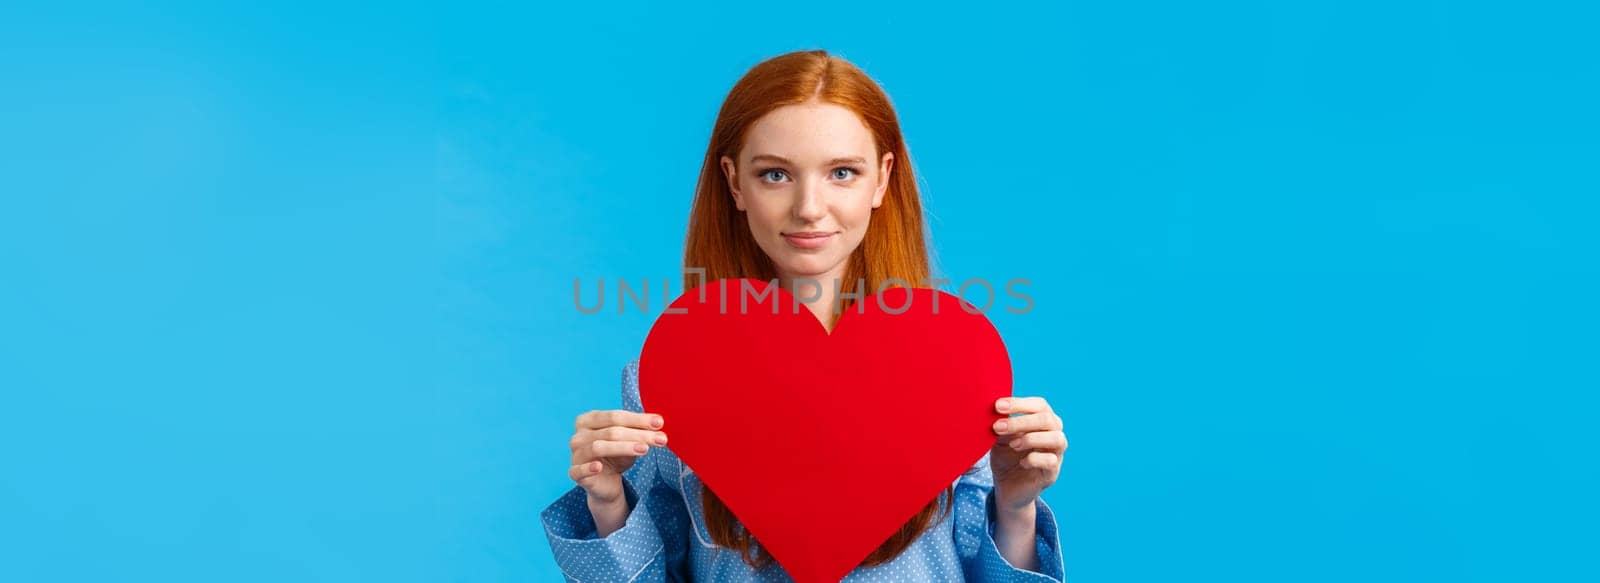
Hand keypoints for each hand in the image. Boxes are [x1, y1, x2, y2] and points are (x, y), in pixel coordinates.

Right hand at [568, 409, 667, 505]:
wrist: (607, 483)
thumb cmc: (616, 456)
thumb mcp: (630, 441)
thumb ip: (639, 430)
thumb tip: (658, 422)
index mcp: (588, 420)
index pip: (615, 416)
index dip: (638, 419)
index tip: (659, 423)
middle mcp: (579, 436)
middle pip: (610, 431)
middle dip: (638, 434)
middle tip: (661, 439)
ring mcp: (575, 454)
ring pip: (599, 447)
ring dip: (624, 447)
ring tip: (645, 449)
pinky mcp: (574, 473)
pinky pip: (579, 470)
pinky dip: (588, 468)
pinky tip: (598, 466)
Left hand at [989, 396, 1066, 512]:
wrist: (1006, 488)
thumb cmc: (1006, 457)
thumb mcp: (1000, 439)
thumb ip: (1002, 425)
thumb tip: (996, 413)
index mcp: (1042, 421)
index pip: (1039, 405)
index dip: (1019, 403)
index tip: (998, 406)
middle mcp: (1054, 434)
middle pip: (1047, 419)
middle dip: (1021, 421)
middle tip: (997, 426)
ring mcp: (1056, 454)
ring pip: (1057, 438)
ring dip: (1031, 438)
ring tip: (1013, 445)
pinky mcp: (1052, 473)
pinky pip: (1051, 461)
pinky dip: (1034, 459)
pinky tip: (1022, 462)